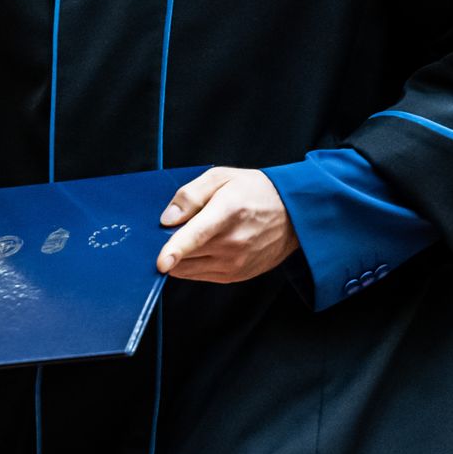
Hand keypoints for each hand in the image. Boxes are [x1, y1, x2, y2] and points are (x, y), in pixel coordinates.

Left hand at [156, 167, 297, 282]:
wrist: (292, 214)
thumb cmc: (254, 191)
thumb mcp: (221, 177)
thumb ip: (190, 195)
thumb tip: (167, 219)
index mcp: (227, 212)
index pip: (196, 236)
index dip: (176, 250)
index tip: (161, 262)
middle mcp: (233, 243)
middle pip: (186, 255)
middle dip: (168, 245)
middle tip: (172, 228)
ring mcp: (236, 263)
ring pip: (189, 269)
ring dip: (180, 257)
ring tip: (192, 235)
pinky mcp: (236, 276)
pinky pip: (201, 276)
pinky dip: (192, 265)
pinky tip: (202, 247)